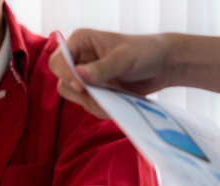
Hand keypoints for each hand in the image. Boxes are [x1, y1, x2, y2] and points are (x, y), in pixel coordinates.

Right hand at [48, 29, 176, 118]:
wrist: (162, 66)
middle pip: (62, 83)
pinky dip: (102, 108)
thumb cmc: (144, 52)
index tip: (81, 87)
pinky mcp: (94, 91)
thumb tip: (79, 75)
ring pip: (74, 97)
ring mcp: (85, 77)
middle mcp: (78, 59)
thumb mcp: (124, 59)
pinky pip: (88, 105)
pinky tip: (118, 101)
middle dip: (82, 93)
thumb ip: (102, 68)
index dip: (65, 75)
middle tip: (103, 96)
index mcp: (80, 42)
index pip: (58, 61)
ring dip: (93, 102)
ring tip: (116, 97)